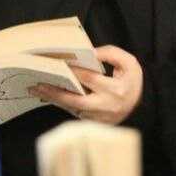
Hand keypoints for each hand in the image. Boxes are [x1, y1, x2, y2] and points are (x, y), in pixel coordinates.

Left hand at [28, 45, 142, 124]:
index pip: (89, 79)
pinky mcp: (94, 123)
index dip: (72, 70)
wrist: (139, 103)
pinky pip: (74, 113)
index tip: (56, 63)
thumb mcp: (128, 62)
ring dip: (53, 99)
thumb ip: (110, 53)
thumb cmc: (131, 80)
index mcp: (116, 90)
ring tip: (36, 89)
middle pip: (76, 100)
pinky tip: (47, 95)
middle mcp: (106, 106)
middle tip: (37, 84)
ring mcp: (100, 118)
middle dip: (55, 92)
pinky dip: (60, 104)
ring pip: (72, 109)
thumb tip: (90, 52)